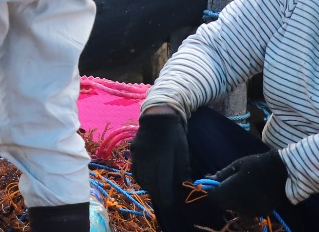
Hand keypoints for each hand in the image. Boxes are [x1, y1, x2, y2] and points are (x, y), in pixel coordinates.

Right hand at [131, 109, 192, 231]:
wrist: (157, 114)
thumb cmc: (174, 133)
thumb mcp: (183, 150)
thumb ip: (182, 169)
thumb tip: (185, 186)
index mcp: (162, 158)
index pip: (162, 183)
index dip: (166, 197)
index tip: (170, 205)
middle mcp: (148, 159)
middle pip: (151, 183)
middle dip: (158, 195)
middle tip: (165, 201)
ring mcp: (138, 155)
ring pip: (141, 178)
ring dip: (149, 188)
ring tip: (157, 192)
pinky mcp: (133, 152)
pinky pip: (135, 170)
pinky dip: (141, 179)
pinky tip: (147, 181)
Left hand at [203, 149, 288, 218]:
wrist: (283, 172)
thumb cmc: (257, 165)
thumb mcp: (237, 165)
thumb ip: (222, 174)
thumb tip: (207, 179)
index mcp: (234, 188)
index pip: (215, 196)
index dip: (211, 191)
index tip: (211, 185)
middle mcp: (242, 202)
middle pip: (223, 204)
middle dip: (220, 196)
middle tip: (224, 185)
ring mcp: (252, 209)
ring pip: (234, 209)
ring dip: (231, 201)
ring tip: (238, 189)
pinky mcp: (261, 212)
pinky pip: (246, 212)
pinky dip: (243, 206)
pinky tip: (248, 195)